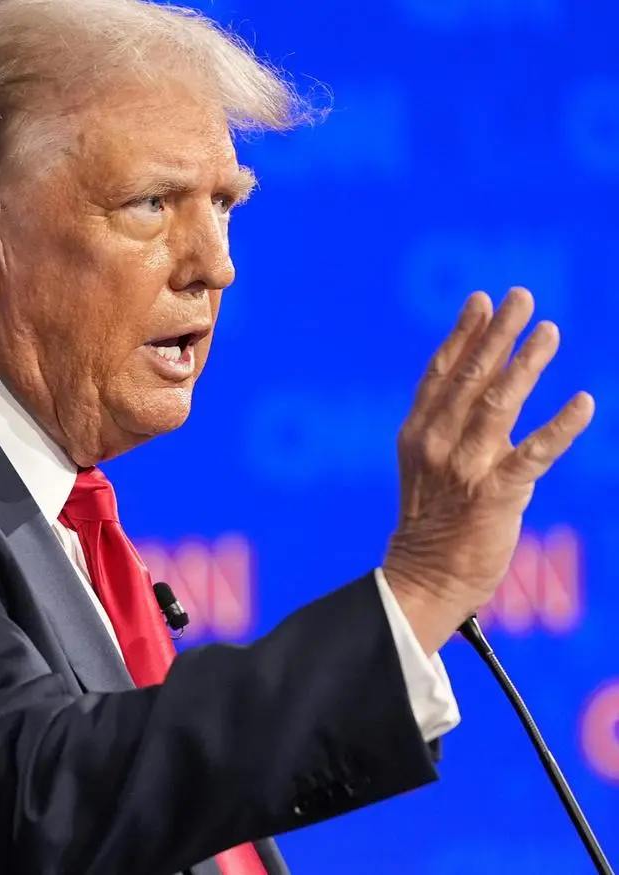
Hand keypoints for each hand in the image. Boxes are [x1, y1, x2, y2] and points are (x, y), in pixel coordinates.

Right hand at [383, 287, 593, 653]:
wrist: (426, 578)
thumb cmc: (432, 522)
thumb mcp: (427, 466)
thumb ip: (450, 426)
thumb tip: (491, 384)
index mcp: (417, 433)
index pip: (440, 373)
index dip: (463, 334)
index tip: (481, 301)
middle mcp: (436, 444)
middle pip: (470, 378)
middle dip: (497, 334)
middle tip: (521, 297)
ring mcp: (464, 468)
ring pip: (498, 405)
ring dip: (526, 365)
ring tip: (549, 332)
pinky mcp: (495, 495)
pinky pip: (534, 454)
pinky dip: (560, 427)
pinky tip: (584, 403)